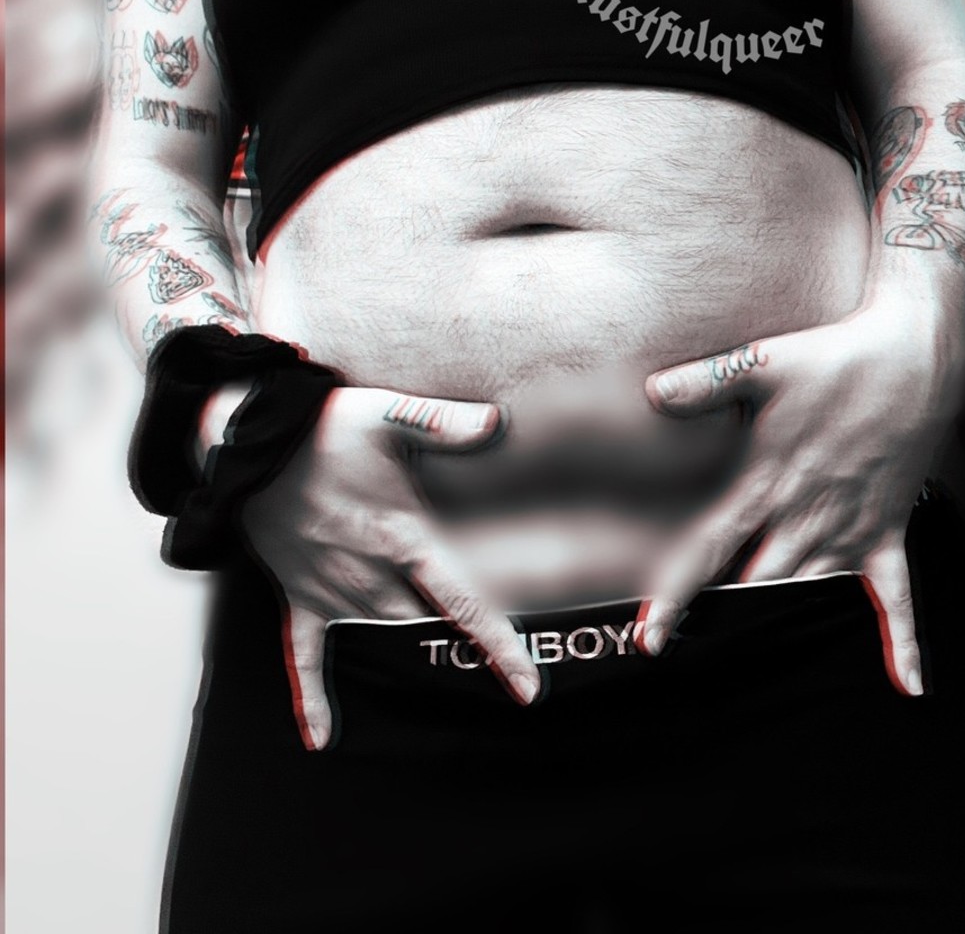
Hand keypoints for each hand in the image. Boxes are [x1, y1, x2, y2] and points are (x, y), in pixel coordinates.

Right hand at [238, 385, 540, 749]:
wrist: (248, 445)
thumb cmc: (323, 427)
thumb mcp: (387, 414)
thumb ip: (442, 423)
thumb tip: (497, 422)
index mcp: (401, 536)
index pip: (461, 602)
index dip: (497, 645)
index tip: (526, 688)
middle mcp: (368, 573)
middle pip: (422, 627)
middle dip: (456, 654)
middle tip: (494, 684)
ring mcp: (329, 588)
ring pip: (379, 638)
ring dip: (406, 661)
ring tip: (439, 688)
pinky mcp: (297, 594)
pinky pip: (303, 655)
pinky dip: (312, 697)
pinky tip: (320, 739)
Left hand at [637, 305, 959, 696]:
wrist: (911, 357)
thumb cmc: (832, 360)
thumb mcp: (759, 363)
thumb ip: (702, 383)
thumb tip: (651, 392)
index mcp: (768, 482)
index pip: (709, 549)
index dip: (676, 596)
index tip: (652, 638)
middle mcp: (807, 516)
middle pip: (757, 586)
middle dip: (727, 622)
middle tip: (696, 663)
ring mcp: (852, 528)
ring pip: (811, 595)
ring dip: (788, 628)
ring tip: (762, 668)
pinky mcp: (890, 529)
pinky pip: (898, 596)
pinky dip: (903, 641)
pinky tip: (909, 688)